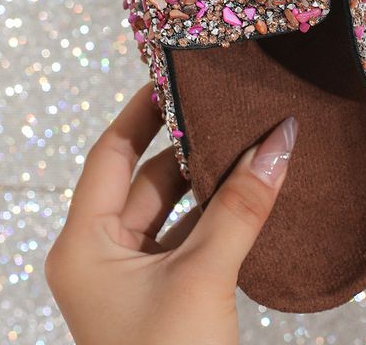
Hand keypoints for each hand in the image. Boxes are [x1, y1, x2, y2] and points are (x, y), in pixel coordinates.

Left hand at [45, 82, 297, 344]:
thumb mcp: (204, 274)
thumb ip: (242, 204)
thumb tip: (281, 140)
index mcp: (85, 245)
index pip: (112, 154)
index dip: (143, 111)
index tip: (175, 74)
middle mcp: (102, 254)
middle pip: (148, 178)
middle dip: (192, 145)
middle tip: (232, 106)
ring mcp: (134, 276)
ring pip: (174, 207)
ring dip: (212, 180)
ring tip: (251, 141)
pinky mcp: (165, 292)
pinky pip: (191, 234)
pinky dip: (220, 212)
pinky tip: (252, 190)